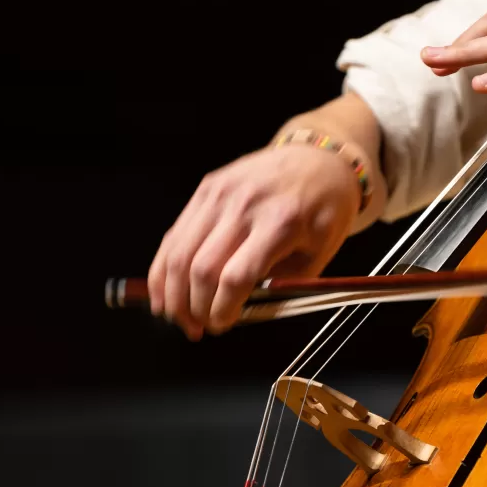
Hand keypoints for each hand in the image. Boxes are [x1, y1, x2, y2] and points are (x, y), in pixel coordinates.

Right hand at [147, 101, 377, 337]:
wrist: (318, 159)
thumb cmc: (323, 210)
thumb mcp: (318, 253)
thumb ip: (282, 286)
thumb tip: (238, 313)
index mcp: (281, 223)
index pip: (236, 277)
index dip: (222, 309)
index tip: (222, 325)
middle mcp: (245, 205)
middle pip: (200, 269)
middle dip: (194, 308)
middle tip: (199, 327)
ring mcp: (220, 193)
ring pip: (178, 252)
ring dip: (172, 293)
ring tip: (178, 317)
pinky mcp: (206, 188)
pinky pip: (175, 233)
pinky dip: (163, 267)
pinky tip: (164, 291)